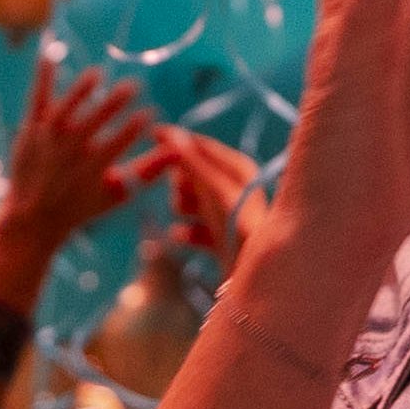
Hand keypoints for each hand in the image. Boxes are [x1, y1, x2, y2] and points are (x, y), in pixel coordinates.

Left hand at [0, 64, 168, 257]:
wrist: (32, 217)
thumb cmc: (82, 206)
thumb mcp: (118, 193)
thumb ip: (148, 171)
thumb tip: (177, 152)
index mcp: (94, 165)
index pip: (121, 139)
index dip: (137, 125)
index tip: (151, 112)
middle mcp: (71, 148)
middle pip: (97, 119)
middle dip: (116, 101)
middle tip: (134, 85)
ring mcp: (49, 136)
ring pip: (67, 106)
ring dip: (82, 89)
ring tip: (98, 74)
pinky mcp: (31, 128)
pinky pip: (37, 98)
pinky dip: (44, 77)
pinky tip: (49, 54)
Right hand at [149, 128, 257, 266]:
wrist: (257, 275)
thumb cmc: (240, 226)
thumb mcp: (213, 190)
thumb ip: (192, 163)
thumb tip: (171, 133)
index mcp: (238, 168)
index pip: (202, 146)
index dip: (178, 140)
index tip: (152, 134)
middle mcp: (233, 188)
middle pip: (191, 174)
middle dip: (181, 183)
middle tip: (183, 193)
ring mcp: (225, 215)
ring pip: (188, 201)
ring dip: (182, 207)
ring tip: (187, 217)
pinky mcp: (219, 239)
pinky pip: (191, 227)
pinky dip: (186, 231)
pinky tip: (183, 236)